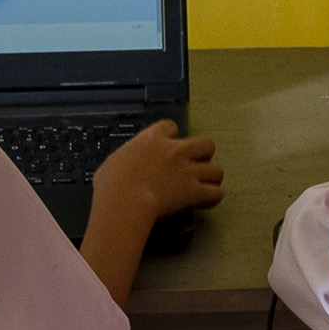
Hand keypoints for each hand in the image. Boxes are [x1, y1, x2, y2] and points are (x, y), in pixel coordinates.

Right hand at [94, 118, 224, 219]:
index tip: (168, 146)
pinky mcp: (194, 191)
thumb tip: (121, 169)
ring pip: (216, 170)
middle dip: (203, 155)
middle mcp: (175, 151)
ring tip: (204, 186)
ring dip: (211, 178)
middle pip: (205, 144)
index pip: (169, 127)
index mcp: (151, 140)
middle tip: (194, 166)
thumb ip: (126, 161)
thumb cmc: (111, 184)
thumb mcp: (113, 163)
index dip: (171, 136)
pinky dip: (212, 198)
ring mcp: (187, 171)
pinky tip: (205, 202)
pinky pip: (216, 193)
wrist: (124, 199)